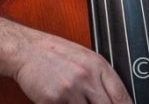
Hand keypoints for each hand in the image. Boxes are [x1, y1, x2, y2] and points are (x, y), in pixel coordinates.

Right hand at [8, 28, 132, 103]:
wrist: (27, 50)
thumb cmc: (56, 54)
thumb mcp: (85, 59)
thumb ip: (101, 79)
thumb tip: (116, 100)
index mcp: (98, 65)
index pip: (122, 97)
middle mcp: (86, 77)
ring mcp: (70, 90)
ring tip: (75, 100)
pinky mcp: (53, 100)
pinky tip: (62, 101)